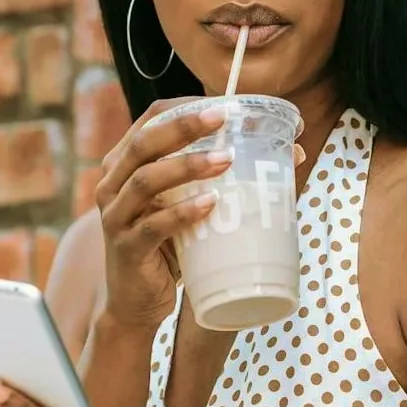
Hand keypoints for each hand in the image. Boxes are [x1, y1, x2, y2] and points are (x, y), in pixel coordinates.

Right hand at [92, 96, 311, 328]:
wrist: (137, 302)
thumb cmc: (169, 245)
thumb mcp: (192, 204)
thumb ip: (225, 179)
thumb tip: (293, 154)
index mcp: (126, 163)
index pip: (151, 119)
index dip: (187, 107)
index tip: (227, 104)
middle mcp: (113, 184)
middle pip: (145, 142)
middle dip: (185, 126)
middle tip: (224, 117)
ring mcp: (116, 216)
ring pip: (146, 180)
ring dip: (188, 166)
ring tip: (227, 160)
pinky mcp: (127, 248)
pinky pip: (153, 226)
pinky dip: (183, 213)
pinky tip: (211, 204)